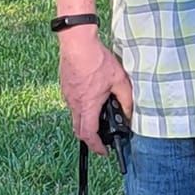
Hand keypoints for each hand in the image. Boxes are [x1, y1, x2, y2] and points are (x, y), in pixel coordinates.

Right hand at [57, 26, 133, 151]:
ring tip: (99, 114)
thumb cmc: (96, 60)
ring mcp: (67, 95)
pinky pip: (72, 103)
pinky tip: (92, 96)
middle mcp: (74, 103)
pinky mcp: (65, 87)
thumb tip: (129, 113)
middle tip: (101, 139)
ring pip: (75, 116)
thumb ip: (126, 99)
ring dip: (86, 120)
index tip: (104, 151)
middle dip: (90, 138)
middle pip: (78, 130)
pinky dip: (81, 107)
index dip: (96, 147)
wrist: (77, 43)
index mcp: (88, 105)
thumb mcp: (119, 80)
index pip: (89, 134)